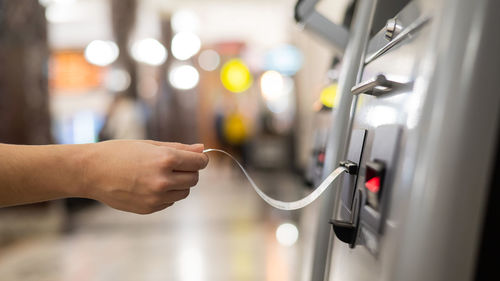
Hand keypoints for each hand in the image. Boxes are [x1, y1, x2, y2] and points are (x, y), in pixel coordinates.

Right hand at [80, 140, 208, 213]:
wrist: (91, 172)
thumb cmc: (119, 153)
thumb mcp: (150, 145)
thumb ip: (179, 148)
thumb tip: (202, 149)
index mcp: (165, 159)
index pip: (199, 163)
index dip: (200, 159)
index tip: (196, 158)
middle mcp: (163, 180)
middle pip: (194, 179)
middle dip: (189, 171)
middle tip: (173, 165)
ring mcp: (156, 197)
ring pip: (184, 192)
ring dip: (179, 184)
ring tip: (160, 175)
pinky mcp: (149, 208)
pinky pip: (170, 201)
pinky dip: (167, 194)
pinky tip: (149, 185)